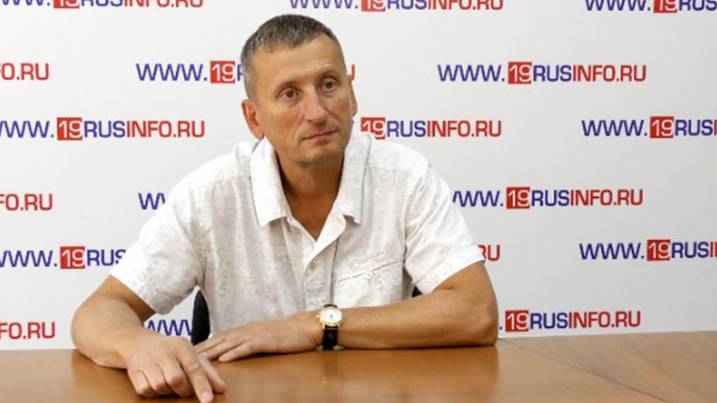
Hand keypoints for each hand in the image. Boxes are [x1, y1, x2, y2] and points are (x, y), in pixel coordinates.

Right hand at [124, 334, 225, 401]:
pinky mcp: (134, 370)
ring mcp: (146, 359)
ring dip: (168, 391)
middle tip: (185, 389)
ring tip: (170, 384)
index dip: (202, 385)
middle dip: (183, 390)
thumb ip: (208, 371)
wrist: (139, 342)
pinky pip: (145, 390)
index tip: (208, 400)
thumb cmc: (171, 351)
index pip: (194, 367)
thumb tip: (221, 389)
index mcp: (182, 345)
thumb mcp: (191, 355)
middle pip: (176, 379)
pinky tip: (155, 384)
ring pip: (160, 386)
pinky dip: (153, 392)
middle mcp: (163, 350)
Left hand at [196, 312, 320, 361]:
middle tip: (184, 355)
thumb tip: (238, 351)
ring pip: (229, 343)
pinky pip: (247, 347)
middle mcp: (247, 330)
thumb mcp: (266, 337)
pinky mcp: (266, 340)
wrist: (306, 326)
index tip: (190, 351)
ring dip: (212, 351)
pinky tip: (224, 360)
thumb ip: (251, 342)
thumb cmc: (289, 333)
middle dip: (202, 347)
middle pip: (219, 339)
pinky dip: (234, 353)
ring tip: (197, 358)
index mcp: (247, 330)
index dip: (205, 343)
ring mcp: (256, 335)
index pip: (221, 337)